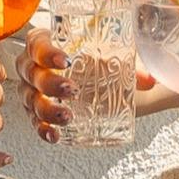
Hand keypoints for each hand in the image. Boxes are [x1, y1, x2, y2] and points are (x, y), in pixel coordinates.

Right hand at [23, 32, 170, 143]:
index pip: (37, 43)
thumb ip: (132, 65)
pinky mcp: (39, 113)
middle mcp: (34, 65)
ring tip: (67, 116)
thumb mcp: (116, 57)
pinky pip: (34, 122)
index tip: (66, 60)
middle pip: (31, 73)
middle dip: (49, 83)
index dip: (46, 51)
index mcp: (47, 42)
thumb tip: (148, 80)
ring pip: (30, 100)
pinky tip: (54, 135)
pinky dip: (42, 130)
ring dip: (46, 110)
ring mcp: (34, 91)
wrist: (113, 83)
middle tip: (72, 89)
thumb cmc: (104, 61)